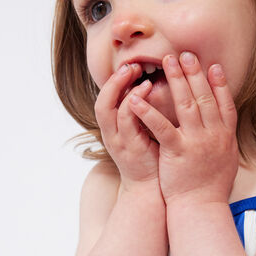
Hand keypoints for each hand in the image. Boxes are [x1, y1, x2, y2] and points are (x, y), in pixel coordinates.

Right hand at [94, 63, 159, 187]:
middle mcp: (111, 135)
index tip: (131, 67)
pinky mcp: (131, 148)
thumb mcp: (144, 134)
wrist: (152, 190)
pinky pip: (126, 120)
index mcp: (114, 131)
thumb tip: (154, 90)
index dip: (116, 82)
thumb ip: (142, 115)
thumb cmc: (153, 161)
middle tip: (130, 65)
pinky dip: (134, 102)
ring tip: (137, 72)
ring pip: (108, 109)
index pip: (107, 100)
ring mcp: (119, 142)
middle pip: (102, 101)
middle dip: (114, 81)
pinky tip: (147, 89)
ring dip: (121, 88)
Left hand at [128, 52, 238, 206]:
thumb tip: (225, 128)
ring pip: (187, 105)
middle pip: (205, 97)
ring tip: (166, 62)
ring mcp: (197, 142)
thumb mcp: (226, 161)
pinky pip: (162, 127)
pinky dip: (149, 112)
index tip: (213, 66)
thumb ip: (224, 141)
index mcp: (226, 137)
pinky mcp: (177, 151)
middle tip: (185, 54)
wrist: (202, 208)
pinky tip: (138, 98)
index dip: (219, 84)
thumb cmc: (211, 188)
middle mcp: (214, 136)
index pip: (224, 103)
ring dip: (176, 81)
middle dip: (194, 73)